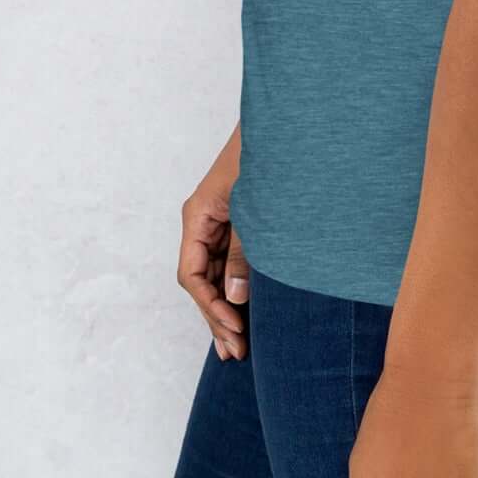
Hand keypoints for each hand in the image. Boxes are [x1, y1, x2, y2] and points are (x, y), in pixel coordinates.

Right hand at [177, 125, 248, 359]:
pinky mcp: (237, 223)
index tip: (235, 327)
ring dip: (226, 308)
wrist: (286, 125)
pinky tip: (246, 313)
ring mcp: (219, 223)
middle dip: (216, 316)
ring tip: (238, 347)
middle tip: (237, 352)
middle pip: (200, 280)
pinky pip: (230, 262)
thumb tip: (234, 297)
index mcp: (197, 215)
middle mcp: (203, 221)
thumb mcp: (254, 208)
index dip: (210, 305)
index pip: (191, 273)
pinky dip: (237, 288)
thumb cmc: (267, 157)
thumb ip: (244, 252)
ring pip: (214, 275)